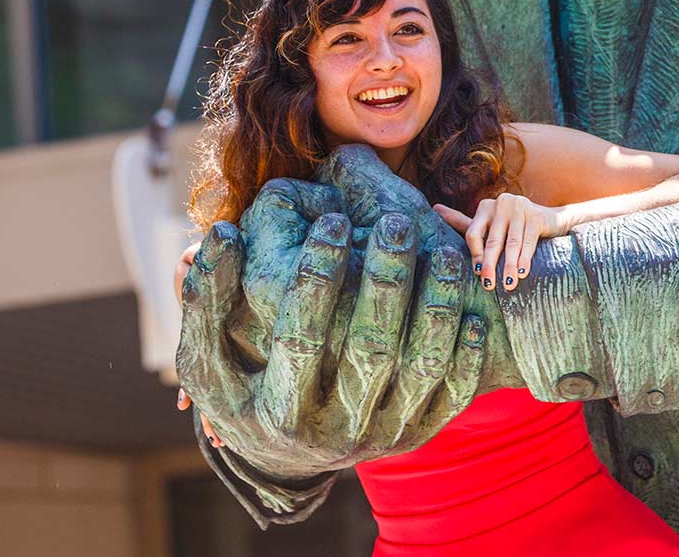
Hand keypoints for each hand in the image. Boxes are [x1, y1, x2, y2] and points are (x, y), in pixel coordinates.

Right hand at [174, 145, 520, 499]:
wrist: (287, 458)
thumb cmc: (241, 389)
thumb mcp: (207, 356)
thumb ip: (206, 297)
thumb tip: (222, 234)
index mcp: (278, 408)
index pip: (300, 337)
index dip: (315, 277)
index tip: (331, 219)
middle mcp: (334, 431)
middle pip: (368, 351)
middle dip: (384, 282)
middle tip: (396, 222)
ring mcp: (381, 435)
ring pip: (420, 370)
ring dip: (436, 310)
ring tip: (444, 254)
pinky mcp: (418, 434)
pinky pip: (452, 395)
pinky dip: (465, 354)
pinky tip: (472, 309)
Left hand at [433, 194, 562, 292]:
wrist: (549, 220)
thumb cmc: (512, 226)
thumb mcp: (488, 225)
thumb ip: (463, 222)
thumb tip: (434, 209)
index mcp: (485, 207)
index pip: (473, 232)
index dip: (475, 254)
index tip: (477, 273)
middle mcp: (501, 203)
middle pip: (492, 240)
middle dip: (490, 264)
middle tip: (488, 284)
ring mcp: (520, 207)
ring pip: (512, 243)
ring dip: (509, 266)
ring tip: (507, 284)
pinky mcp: (536, 215)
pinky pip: (528, 241)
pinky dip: (525, 259)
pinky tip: (523, 273)